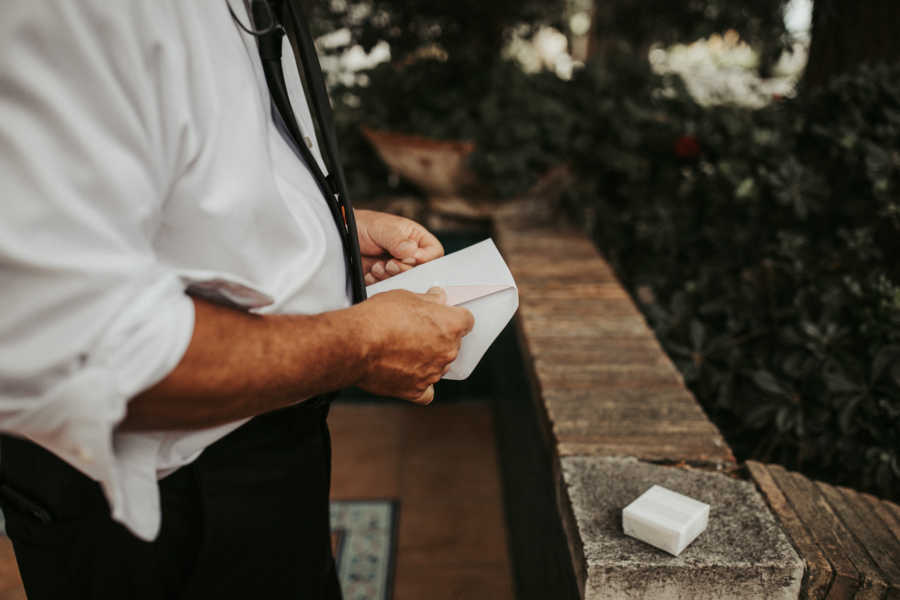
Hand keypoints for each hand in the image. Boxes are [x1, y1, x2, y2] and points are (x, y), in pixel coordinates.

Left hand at [354, 209, 443, 284]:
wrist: (342, 237)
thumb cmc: (364, 226)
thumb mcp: (383, 228)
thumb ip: (399, 240)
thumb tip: (412, 252)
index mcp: (416, 239)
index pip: (434, 253)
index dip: (424, 259)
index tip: (409, 258)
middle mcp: (410, 256)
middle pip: (420, 272)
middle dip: (403, 270)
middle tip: (389, 263)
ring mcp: (398, 269)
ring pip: (404, 282)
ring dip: (389, 276)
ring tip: (376, 265)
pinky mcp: (385, 280)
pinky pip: (388, 288)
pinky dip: (378, 282)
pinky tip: (370, 272)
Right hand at [354, 287, 473, 403]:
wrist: (356, 344)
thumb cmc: (379, 318)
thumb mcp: (405, 297)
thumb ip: (428, 300)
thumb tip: (437, 299)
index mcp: (450, 326)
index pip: (466, 320)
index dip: (453, 316)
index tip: (442, 315)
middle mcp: (447, 351)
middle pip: (452, 344)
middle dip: (438, 337)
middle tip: (415, 331)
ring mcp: (433, 373)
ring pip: (439, 366)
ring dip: (427, 359)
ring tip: (402, 350)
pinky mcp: (416, 390)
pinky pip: (426, 391)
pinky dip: (420, 384)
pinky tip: (408, 374)